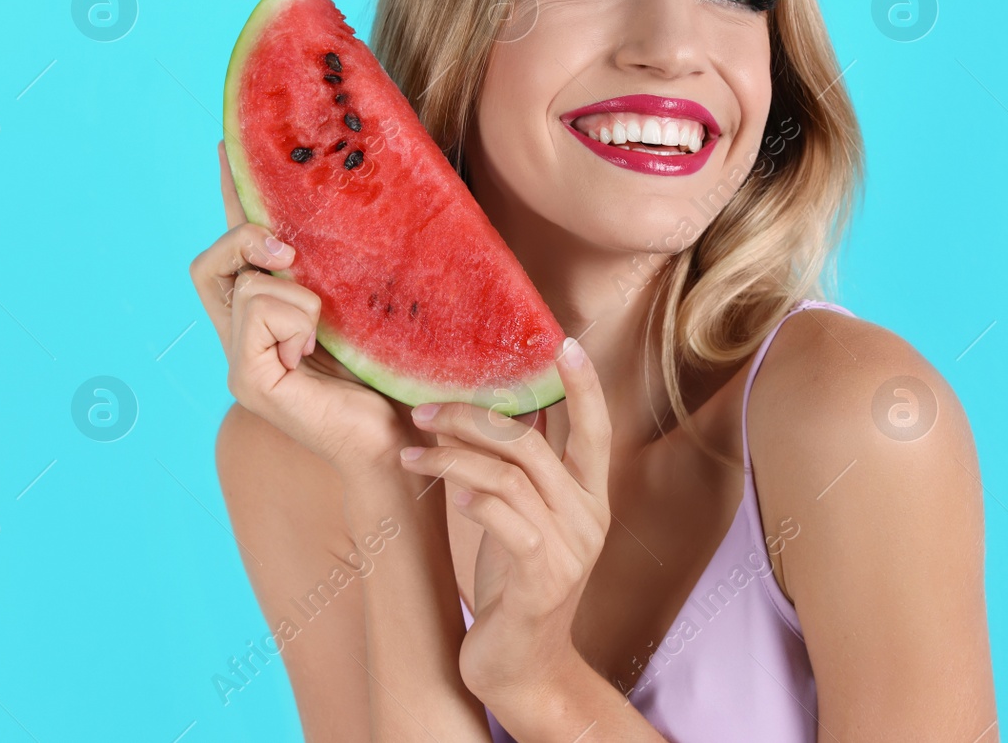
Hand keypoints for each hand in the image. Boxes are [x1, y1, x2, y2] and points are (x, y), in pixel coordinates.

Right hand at [189, 141, 414, 475]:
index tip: (229, 147)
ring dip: (300, 296)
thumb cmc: (394, 374)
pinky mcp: (247, 379)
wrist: (403, 436)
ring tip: (327, 332)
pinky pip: (258, 311)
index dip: (230, 198)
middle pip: (210, 262)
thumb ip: (343, 265)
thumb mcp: (366, 303)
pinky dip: (296, 318)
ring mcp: (240, 361)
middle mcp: (243, 336)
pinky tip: (315, 350)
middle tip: (292, 253)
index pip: (234, 249)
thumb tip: (358, 196)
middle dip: (246, 238)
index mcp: (268, 316)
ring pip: (248, 284)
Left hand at [399, 338, 612, 703]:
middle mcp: (589, 516)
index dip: (584, 384)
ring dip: (453, 456)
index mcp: (589, 496)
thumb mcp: (528, 519)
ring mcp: (571, 548)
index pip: (595, 428)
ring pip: (511, 476)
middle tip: (424, 408)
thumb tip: (521, 407)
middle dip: (473, 417)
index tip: (564, 341)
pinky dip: (475, 500)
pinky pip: (507, 521)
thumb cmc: (516, 585)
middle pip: (533, 444)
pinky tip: (451, 496)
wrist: (522, 666)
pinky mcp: (543, 578)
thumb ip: (531, 469)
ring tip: (412, 452)